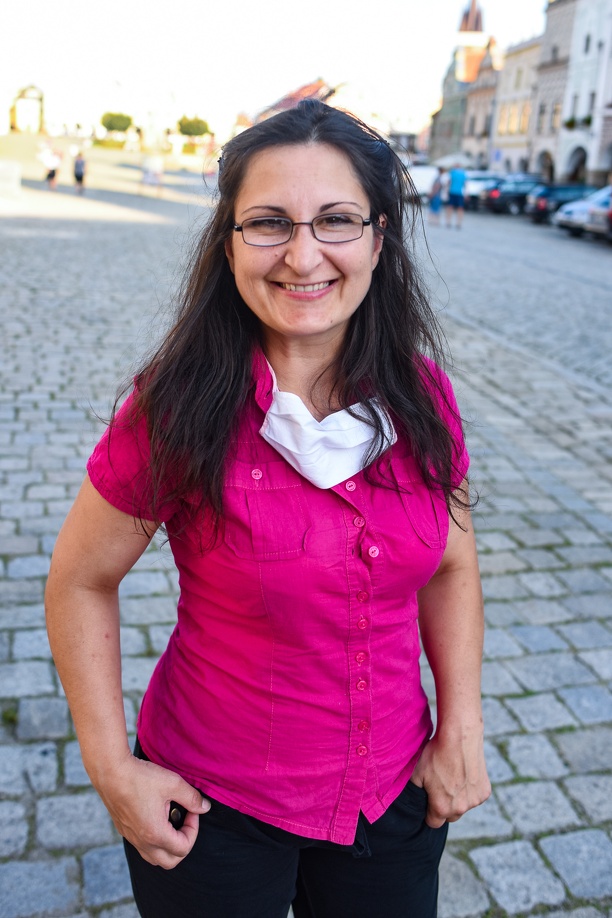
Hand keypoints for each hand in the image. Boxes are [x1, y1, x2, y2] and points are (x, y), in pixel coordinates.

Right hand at [94, 752, 210, 867]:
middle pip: (170, 861)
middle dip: (183, 844)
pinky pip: (142, 846)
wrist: (111, 771)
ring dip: (168, 845)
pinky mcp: (123, 830)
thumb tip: (205, 808)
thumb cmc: (141, 777)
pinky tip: (156, 816)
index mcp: (155, 834)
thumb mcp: (173, 783)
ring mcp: (131, 837)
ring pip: (154, 857)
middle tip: (185, 821)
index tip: (192, 810)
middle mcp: (142, 842)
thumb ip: (192, 798)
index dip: (194, 830)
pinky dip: (154, 840)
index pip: (183, 849)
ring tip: (171, 820)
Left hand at [409, 729, 490, 828]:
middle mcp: (460, 808)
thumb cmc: (436, 754)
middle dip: (444, 807)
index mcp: (441, 807)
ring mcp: (474, 801)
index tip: (428, 802)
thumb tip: (414, 797)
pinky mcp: (485, 791)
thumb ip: (415, 791)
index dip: (429, 813)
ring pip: (463, 806)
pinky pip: (474, 796)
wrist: (459, 737)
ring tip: (453, 777)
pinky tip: (465, 773)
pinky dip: (470, 790)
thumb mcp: (416, 772)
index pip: (433, 823)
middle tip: (440, 788)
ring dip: (459, 798)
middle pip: (450, 817)